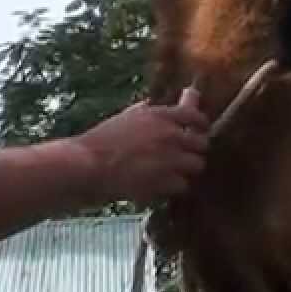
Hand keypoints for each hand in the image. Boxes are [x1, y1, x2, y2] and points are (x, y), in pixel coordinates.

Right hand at [76, 86, 209, 203]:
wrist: (89, 166)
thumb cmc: (100, 141)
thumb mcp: (125, 118)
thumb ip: (146, 111)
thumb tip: (156, 104)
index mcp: (160, 115)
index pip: (195, 115)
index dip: (200, 123)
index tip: (199, 128)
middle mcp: (170, 135)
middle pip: (202, 143)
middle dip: (193, 150)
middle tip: (183, 156)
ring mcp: (171, 159)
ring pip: (197, 165)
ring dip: (186, 170)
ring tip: (172, 173)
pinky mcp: (166, 182)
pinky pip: (183, 185)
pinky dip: (173, 187)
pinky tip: (161, 186)